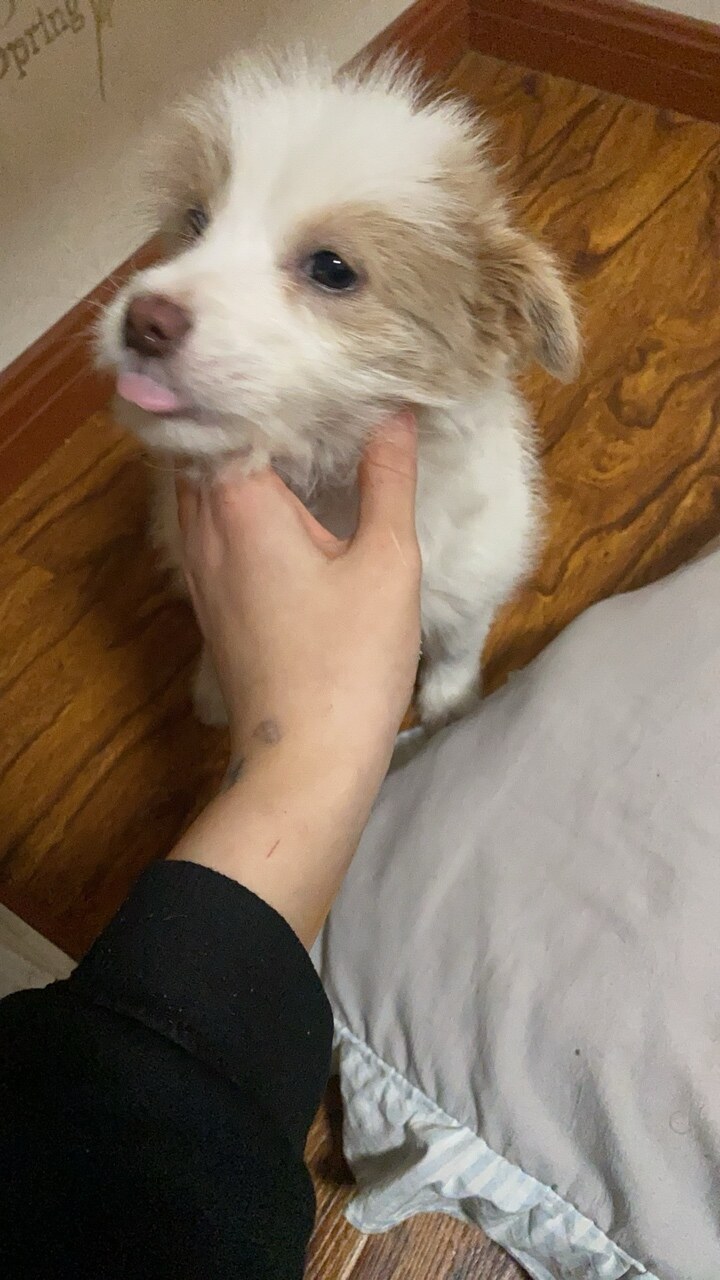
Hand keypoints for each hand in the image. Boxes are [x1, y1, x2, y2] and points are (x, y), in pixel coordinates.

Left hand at [170, 413, 420, 944]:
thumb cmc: (349, 663)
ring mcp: (200, 570)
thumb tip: (392, 414)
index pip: (225, 414)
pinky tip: (289, 504)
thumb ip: (387, 478)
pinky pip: (214, 527)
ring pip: (205, 490)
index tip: (307, 367)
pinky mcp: (212, 601)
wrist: (305, 762)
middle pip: (206, 448)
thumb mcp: (385, 561)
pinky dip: (241, 502)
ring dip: (244, 460)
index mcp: (238, 506)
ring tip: (300, 439)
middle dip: (248, 416)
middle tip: (306, 393)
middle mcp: (201, 531)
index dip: (263, 385)